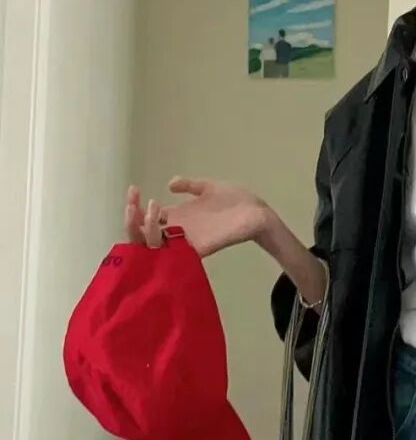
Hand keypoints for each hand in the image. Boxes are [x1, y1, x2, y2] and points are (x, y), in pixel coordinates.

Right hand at [124, 178, 268, 257]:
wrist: (257, 212)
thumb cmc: (234, 200)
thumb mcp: (208, 187)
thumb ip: (190, 185)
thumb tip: (170, 184)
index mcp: (180, 216)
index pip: (149, 218)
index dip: (136, 208)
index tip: (133, 192)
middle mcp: (180, 230)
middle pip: (146, 234)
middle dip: (134, 220)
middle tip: (133, 203)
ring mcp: (189, 240)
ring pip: (157, 244)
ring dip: (149, 228)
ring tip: (151, 210)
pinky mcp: (202, 248)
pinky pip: (179, 254)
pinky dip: (167, 248)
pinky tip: (158, 234)